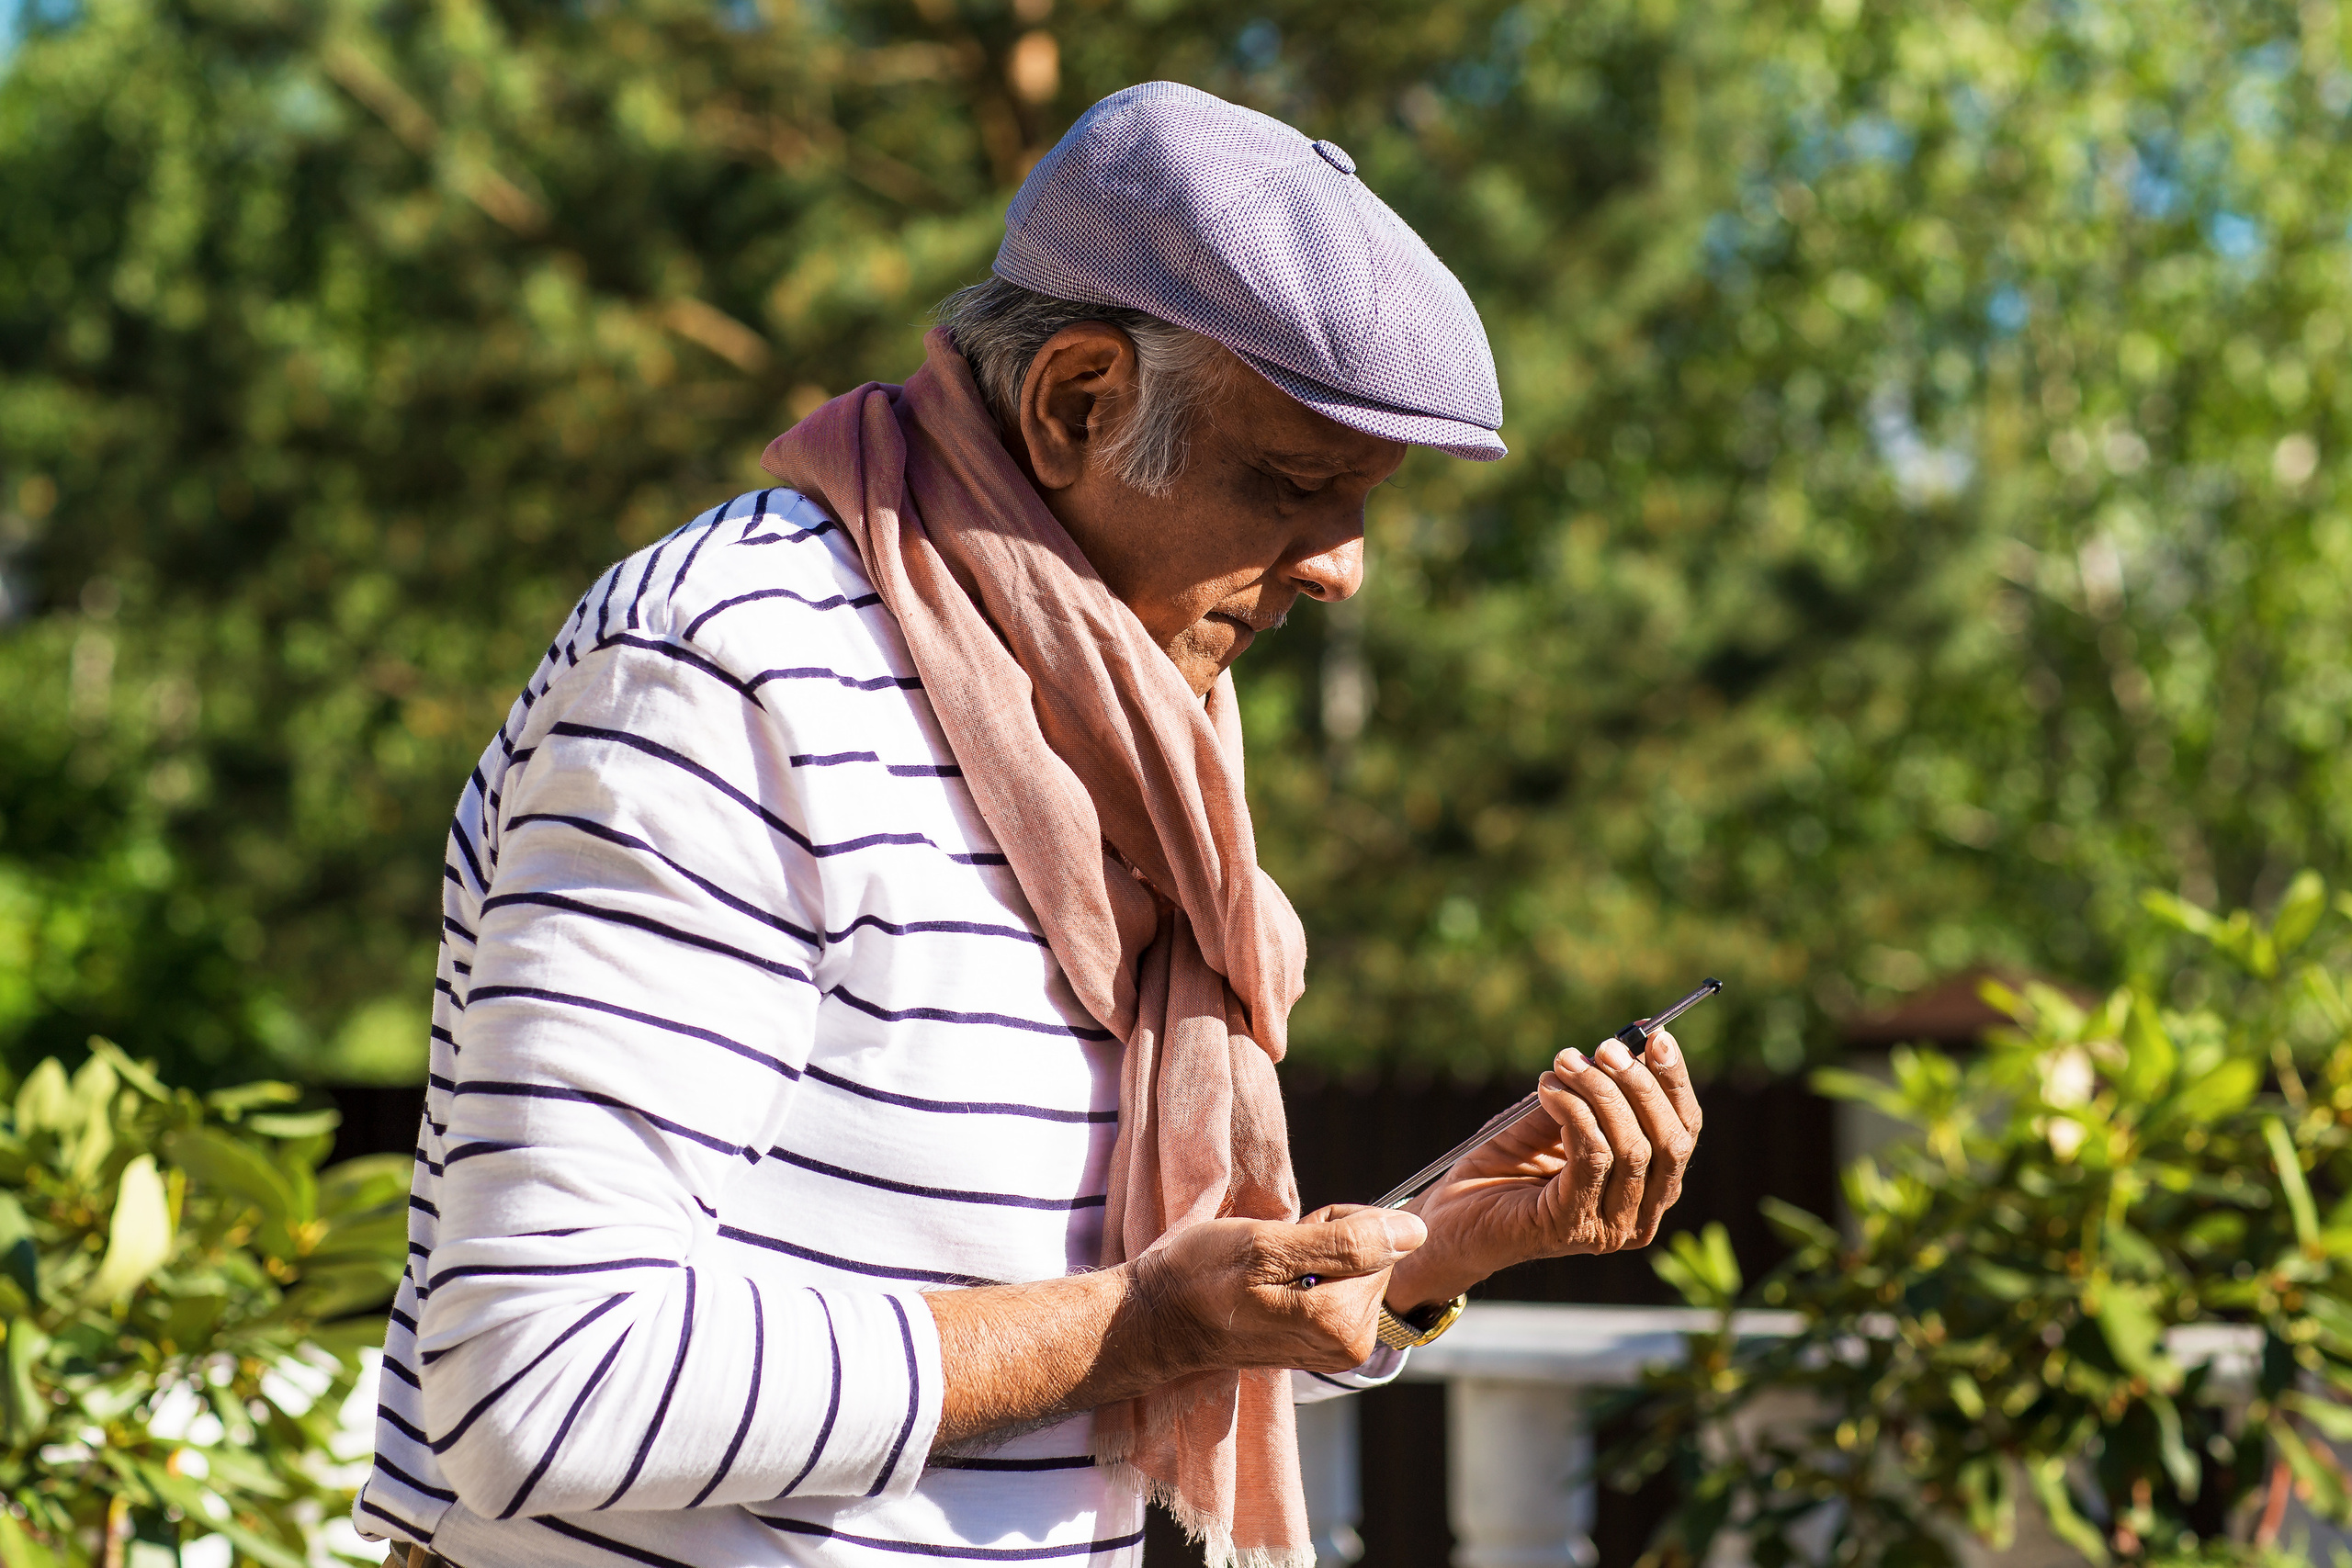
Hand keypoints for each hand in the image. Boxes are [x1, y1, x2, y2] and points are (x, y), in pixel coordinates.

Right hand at [1136, 1204, 1425, 1376]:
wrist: (1165, 1316)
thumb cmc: (1206, 1274)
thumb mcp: (1270, 1245)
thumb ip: (1347, 1241)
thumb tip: (1417, 1231)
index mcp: (1342, 1324)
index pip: (1380, 1242)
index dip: (1335, 1223)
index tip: (1290, 1238)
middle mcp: (1349, 1346)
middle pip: (1374, 1260)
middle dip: (1330, 1242)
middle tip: (1276, 1254)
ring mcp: (1337, 1350)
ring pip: (1358, 1273)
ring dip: (1318, 1257)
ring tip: (1270, 1271)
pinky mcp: (1325, 1346)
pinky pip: (1342, 1291)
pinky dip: (1311, 1276)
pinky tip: (1274, 1287)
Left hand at [1383, 1028, 1702, 1311]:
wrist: (1450, 1216)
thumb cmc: (1504, 1164)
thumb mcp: (1555, 1116)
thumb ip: (1593, 1089)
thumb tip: (1628, 1041)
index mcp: (1648, 1189)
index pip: (1684, 1132)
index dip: (1675, 1082)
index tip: (1657, 1036)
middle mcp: (1639, 1217)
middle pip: (1669, 1142)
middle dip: (1640, 1085)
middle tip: (1605, 1047)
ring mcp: (1609, 1228)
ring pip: (1631, 1148)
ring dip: (1599, 1092)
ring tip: (1563, 1064)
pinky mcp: (1573, 1226)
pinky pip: (1592, 1156)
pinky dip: (1573, 1113)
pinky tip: (1548, 1090)